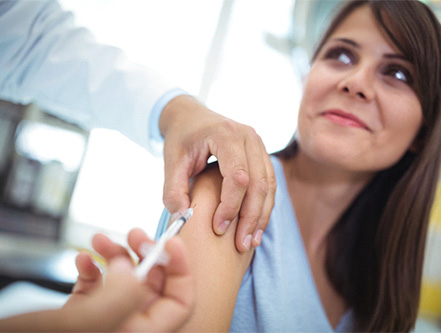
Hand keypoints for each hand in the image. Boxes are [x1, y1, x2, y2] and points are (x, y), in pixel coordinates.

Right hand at [70, 230, 193, 331]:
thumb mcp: (85, 323)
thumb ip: (120, 295)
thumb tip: (132, 269)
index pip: (180, 304)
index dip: (181, 271)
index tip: (172, 243)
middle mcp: (125, 329)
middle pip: (153, 287)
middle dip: (145, 255)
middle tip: (135, 234)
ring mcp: (103, 323)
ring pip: (124, 282)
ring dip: (114, 256)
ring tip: (99, 239)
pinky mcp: (80, 317)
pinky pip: (96, 288)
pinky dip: (91, 270)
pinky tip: (82, 261)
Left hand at [160, 95, 275, 251]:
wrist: (191, 117)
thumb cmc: (181, 139)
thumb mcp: (171, 161)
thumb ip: (173, 190)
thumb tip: (183, 218)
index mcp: (226, 135)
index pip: (237, 176)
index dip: (230, 206)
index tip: (218, 229)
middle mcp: (249, 137)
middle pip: (259, 183)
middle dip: (250, 217)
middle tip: (241, 244)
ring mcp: (259, 145)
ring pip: (269, 186)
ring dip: (261, 216)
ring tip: (250, 241)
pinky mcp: (262, 155)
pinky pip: (269, 184)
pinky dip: (264, 207)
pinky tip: (255, 227)